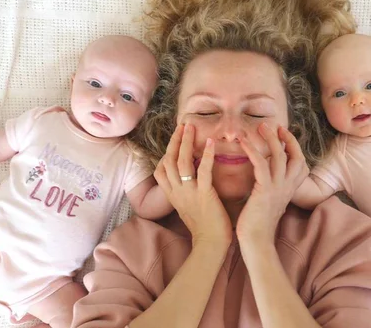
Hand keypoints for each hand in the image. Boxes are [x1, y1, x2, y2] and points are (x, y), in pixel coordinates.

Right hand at [154, 124, 232, 244]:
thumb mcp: (188, 209)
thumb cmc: (205, 229)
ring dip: (185, 141)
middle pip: (169, 160)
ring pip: (181, 161)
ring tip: (191, 127)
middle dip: (175, 140)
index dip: (166, 153)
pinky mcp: (203, 194)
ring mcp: (188, 192)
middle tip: (183, 125)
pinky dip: (206, 154)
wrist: (210, 245)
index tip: (175, 140)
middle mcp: (176, 192)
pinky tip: (210, 142)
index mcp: (172, 196)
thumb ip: (187, 194)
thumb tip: (193, 182)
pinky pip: (202, 170)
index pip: (161, 170)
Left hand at [235, 124, 308, 242]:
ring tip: (259, 127)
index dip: (294, 147)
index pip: (301, 163)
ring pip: (279, 156)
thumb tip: (262, 174)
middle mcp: (287, 187)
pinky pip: (261, 165)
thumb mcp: (268, 201)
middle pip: (295, 156)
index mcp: (289, 190)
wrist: (256, 242)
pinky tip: (243, 142)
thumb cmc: (257, 224)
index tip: (284, 134)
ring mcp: (278, 188)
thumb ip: (269, 187)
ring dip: (270, 139)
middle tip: (274, 126)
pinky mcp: (265, 191)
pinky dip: (253, 150)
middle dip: (286, 138)